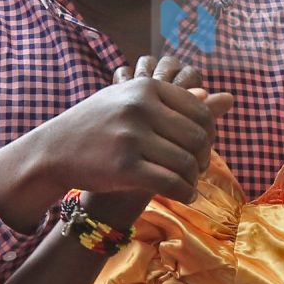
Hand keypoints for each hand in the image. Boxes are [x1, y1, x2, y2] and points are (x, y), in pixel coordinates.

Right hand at [49, 53, 225, 203]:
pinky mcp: (124, 167)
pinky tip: (185, 197)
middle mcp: (140, 107)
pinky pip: (171, 183)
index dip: (209, 136)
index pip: (200, 112)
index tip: (201, 151)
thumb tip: (229, 98)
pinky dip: (185, 194)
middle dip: (203, 159)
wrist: (54, 150)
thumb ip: (178, 101)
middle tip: (198, 172)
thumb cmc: (99, 126)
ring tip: (189, 185)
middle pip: (198, 138)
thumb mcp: (133, 101)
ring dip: (194, 180)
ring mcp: (131, 137)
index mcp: (147, 87)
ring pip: (187, 163)